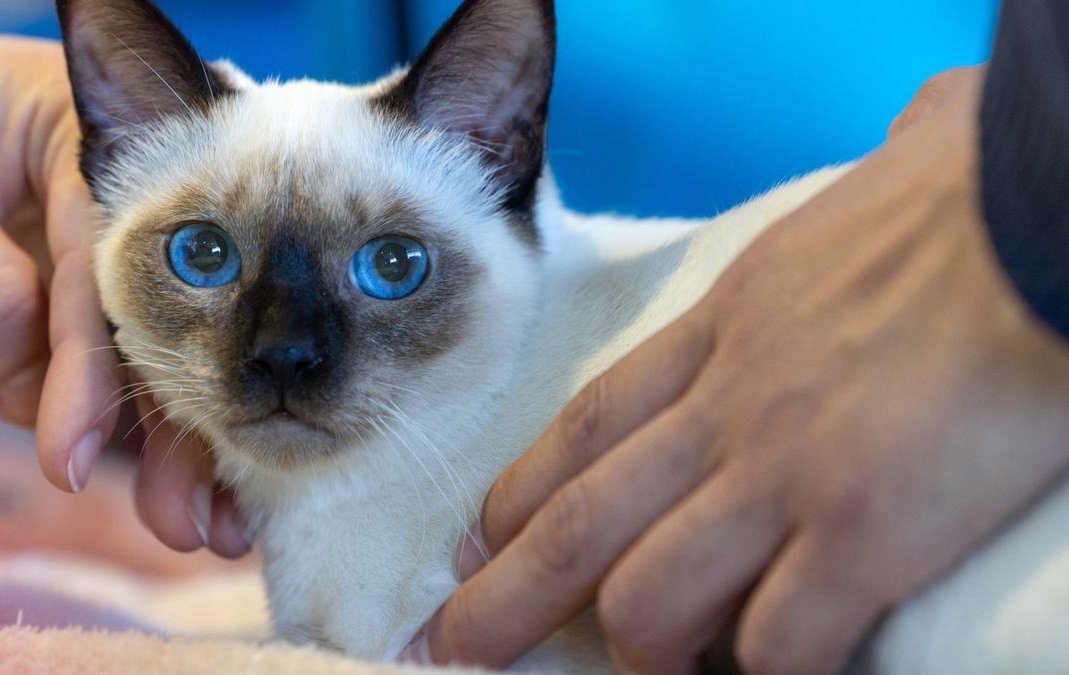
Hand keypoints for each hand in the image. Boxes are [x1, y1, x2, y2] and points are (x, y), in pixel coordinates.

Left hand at [0, 10, 246, 558]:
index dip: (93, 363)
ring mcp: (117, 247)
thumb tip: (32, 400)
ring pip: (159, 351)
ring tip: (199, 526)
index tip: (73, 455)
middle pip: (167, 316)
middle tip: (184, 520)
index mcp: (95, 135)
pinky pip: (125, 363)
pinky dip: (145, 429)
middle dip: (178, 421)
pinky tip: (184, 486)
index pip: (105, 260)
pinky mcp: (97, 292)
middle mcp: (129, 193)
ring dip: (179, 443)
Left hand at [412, 68, 1068, 672]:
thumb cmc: (971, 193)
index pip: (587, 427)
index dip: (520, 493)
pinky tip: (779, 673)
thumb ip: (861, 182)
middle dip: (506, 600)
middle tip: (455, 649)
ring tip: (658, 670)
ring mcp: (785, 477)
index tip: (478, 538)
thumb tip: (914, 133)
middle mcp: (727, 412)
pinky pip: (780, 641)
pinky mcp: (863, 534)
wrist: (1039, 214)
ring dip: (646, 651)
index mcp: (722, 331)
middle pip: (577, 526)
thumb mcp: (871, 187)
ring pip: (653, 599)